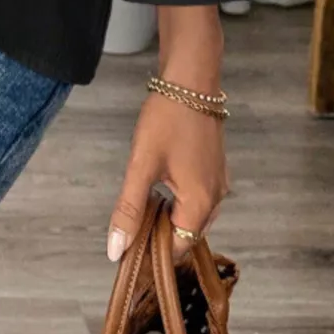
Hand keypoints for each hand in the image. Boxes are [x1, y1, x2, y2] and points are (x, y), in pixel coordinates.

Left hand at [107, 6, 228, 263]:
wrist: (190, 80)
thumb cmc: (166, 121)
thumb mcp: (141, 165)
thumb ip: (129, 209)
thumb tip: (115, 250)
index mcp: (201, 204)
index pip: (179, 248)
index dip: (153, 253)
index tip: (128, 248)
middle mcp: (216, 199)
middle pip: (187, 233)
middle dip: (159, 235)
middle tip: (129, 224)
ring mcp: (218, 183)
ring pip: (192, 215)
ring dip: (167, 217)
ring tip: (139, 207)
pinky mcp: (214, 169)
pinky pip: (197, 198)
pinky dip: (177, 201)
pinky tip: (157, 188)